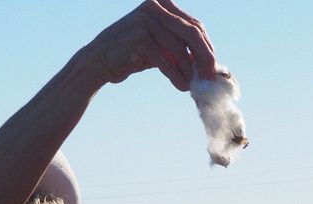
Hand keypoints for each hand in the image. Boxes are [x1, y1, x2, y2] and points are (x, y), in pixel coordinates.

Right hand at [85, 0, 215, 90]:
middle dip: (205, 58)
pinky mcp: (139, 36)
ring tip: (192, 86)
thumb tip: (212, 65)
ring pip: (180, 48)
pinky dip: (176, 75)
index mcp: (163, 4)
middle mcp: (156, 6)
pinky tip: (181, 86)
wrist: (99, 61)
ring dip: (189, 71)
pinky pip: (166, 59)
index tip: (213, 68)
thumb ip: (182, 49)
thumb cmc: (133, 55)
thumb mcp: (161, 47)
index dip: (208, 48)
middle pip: (192, 32)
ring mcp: (146, 19)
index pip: (195, 25)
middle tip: (209, 77)